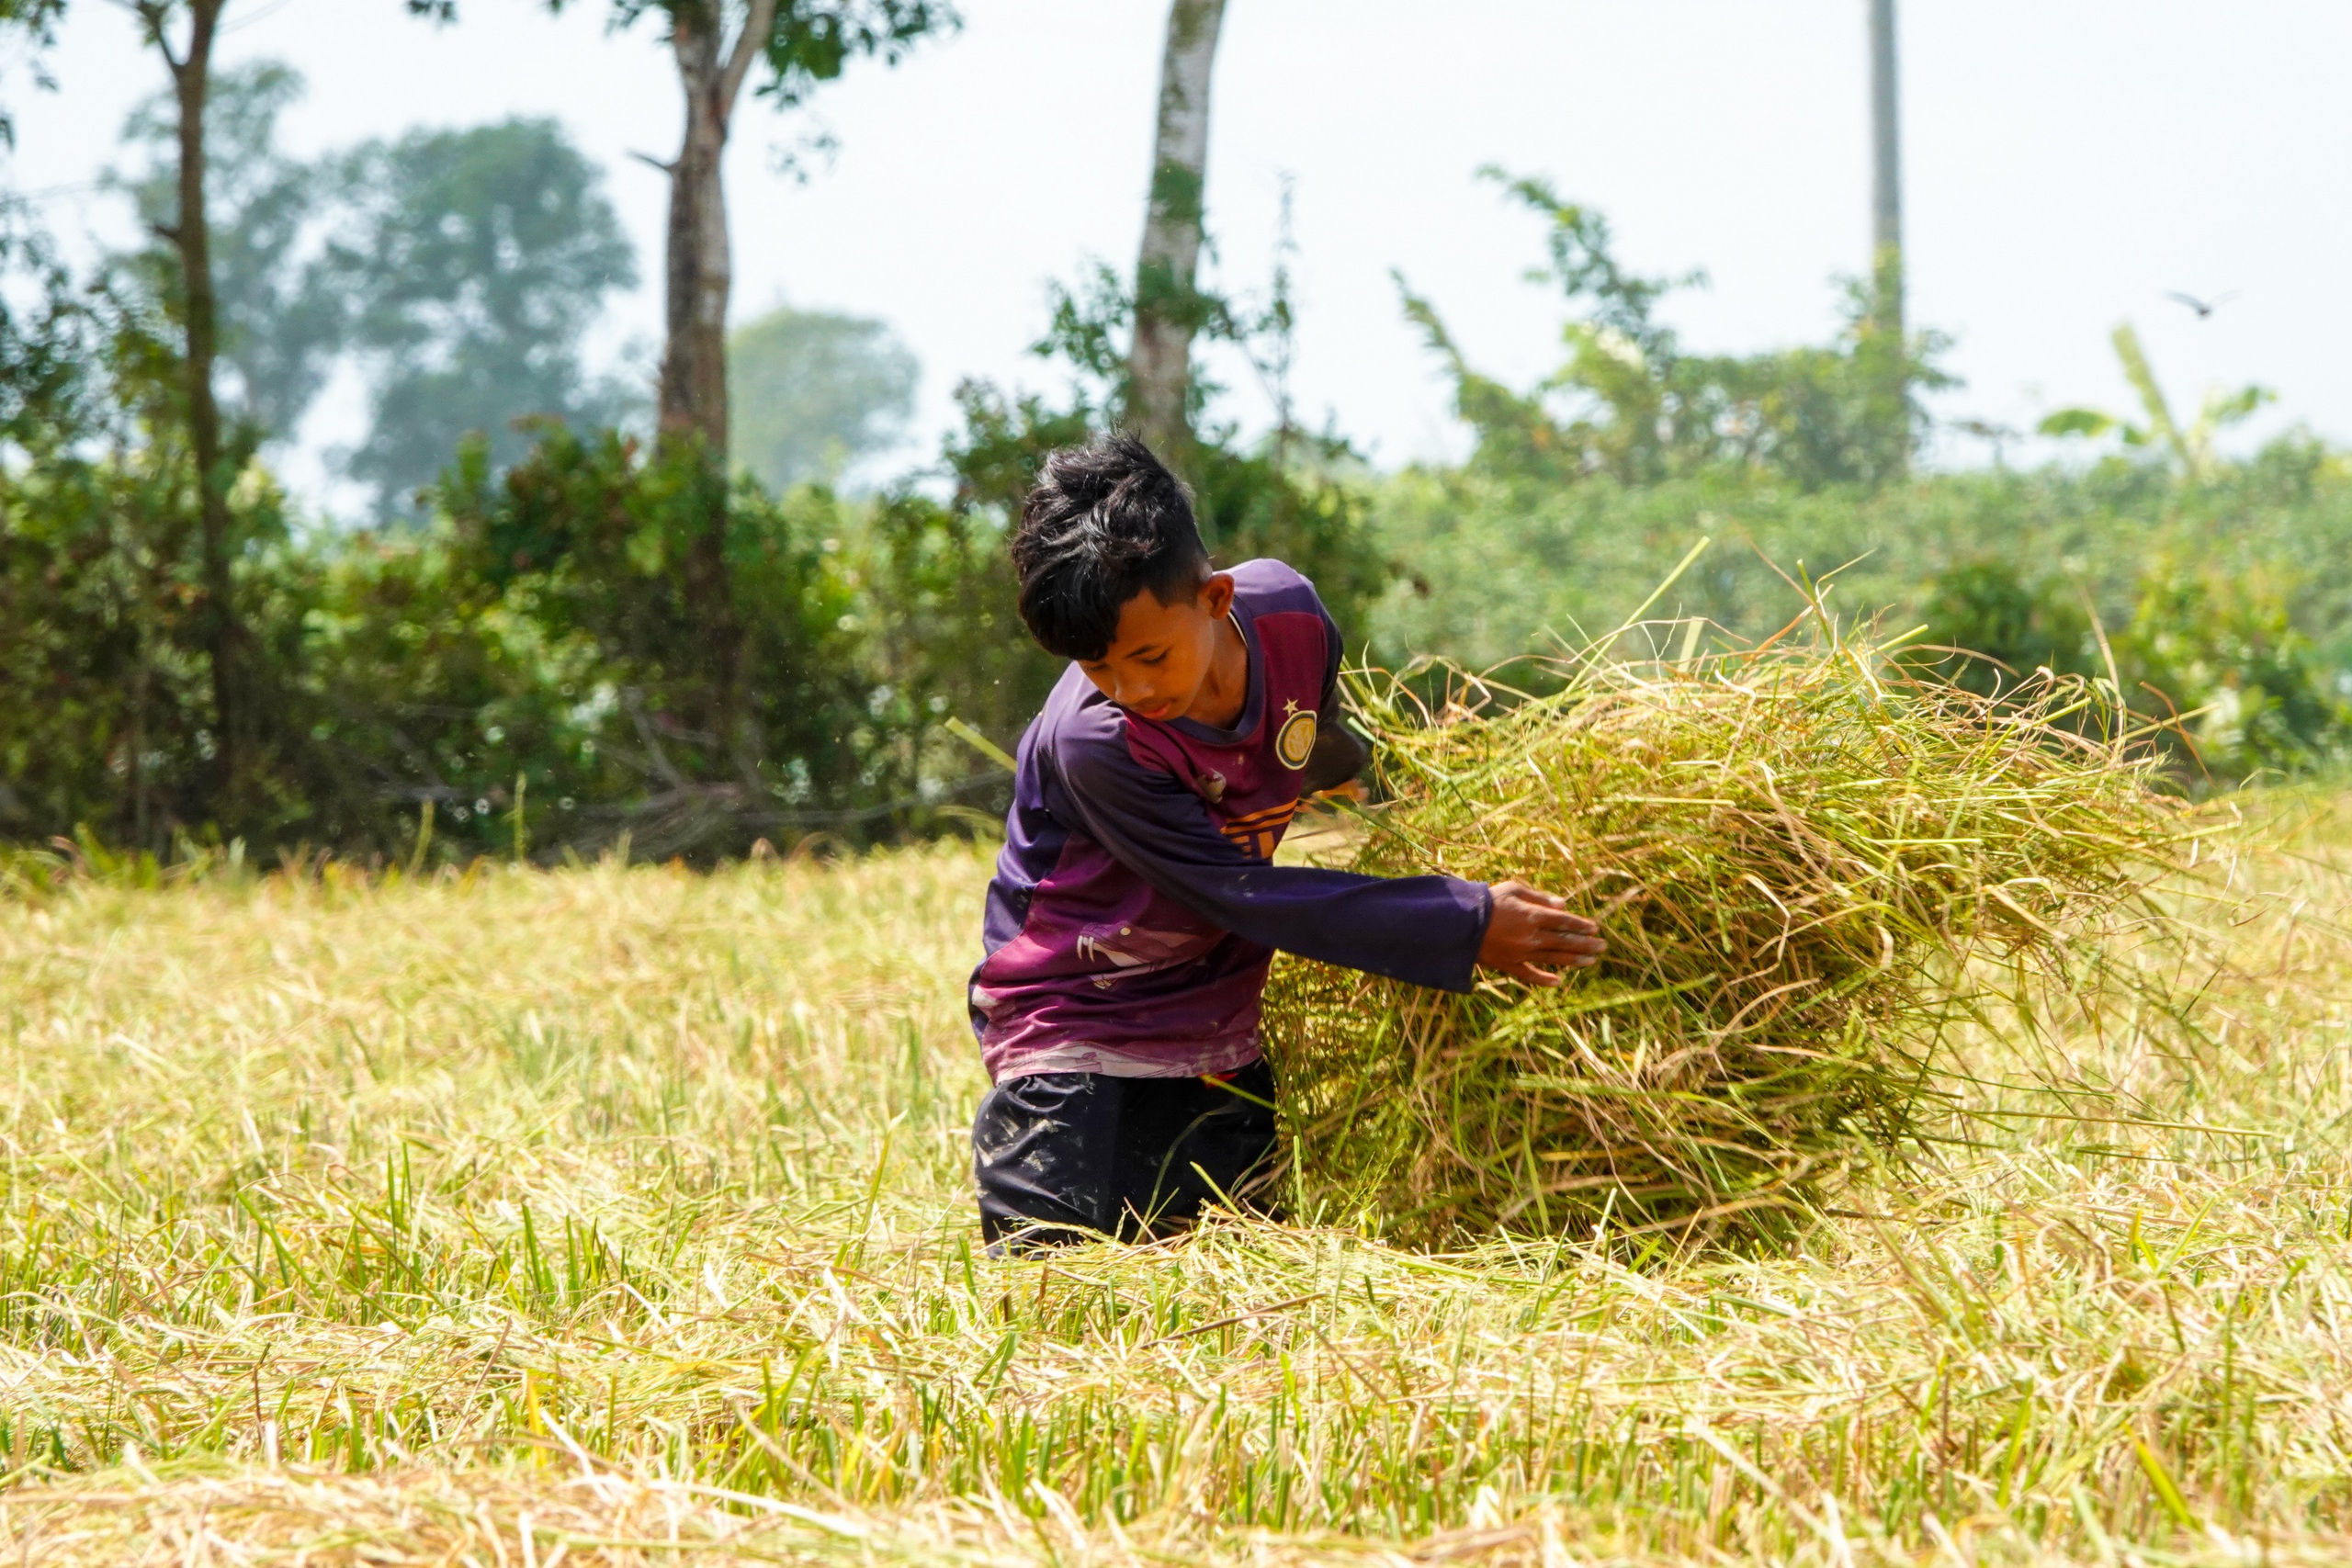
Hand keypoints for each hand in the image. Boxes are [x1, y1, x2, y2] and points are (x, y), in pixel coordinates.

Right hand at [1476, 880, 1605, 985]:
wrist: (1458, 922)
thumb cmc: (1487, 900)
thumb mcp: (1513, 888)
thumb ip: (1539, 897)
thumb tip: (1563, 905)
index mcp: (1533, 916)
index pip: (1564, 921)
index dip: (1581, 925)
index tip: (1595, 928)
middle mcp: (1531, 936)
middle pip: (1564, 941)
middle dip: (1586, 944)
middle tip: (1602, 946)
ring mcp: (1521, 953)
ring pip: (1554, 958)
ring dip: (1574, 960)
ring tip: (1591, 961)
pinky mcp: (1509, 965)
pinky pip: (1530, 975)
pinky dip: (1544, 979)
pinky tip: (1559, 982)